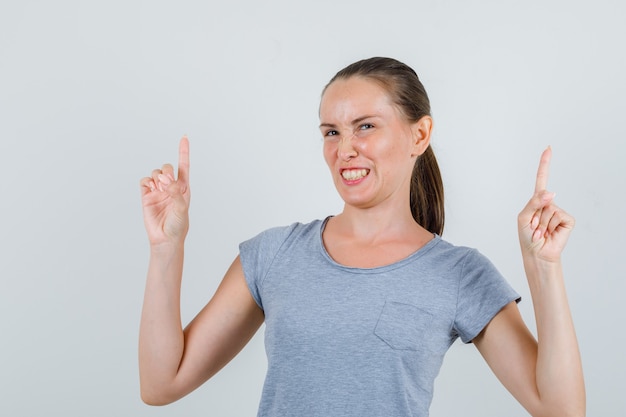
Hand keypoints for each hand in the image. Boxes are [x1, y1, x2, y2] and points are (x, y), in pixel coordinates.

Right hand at [139, 136, 190, 245]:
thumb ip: (177, 195)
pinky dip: (146, 181)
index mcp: (183, 188)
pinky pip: (144, 181)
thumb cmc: (178, 226)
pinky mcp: (146, 196)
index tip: (184, 137)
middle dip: (167, 171)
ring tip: (160, 188)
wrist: (165, 238)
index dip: (183, 151)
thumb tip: (170, 183)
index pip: (183, 165)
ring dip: (157, 176)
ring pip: (155, 173)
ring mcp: (158, 191)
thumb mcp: (182, 210)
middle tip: (167, 183)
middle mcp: (170, 187)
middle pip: (167, 167)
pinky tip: (150, 188)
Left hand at [518, 147, 574, 262]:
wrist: (537, 254)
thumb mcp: (523, 217)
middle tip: (533, 229)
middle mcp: (548, 204)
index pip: (541, 179)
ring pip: (548, 210)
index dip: (545, 164)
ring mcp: (558, 211)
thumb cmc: (527, 237)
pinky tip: (549, 234)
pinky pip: (557, 216)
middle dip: (534, 216)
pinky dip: (549, 227)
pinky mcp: (567, 220)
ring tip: (540, 233)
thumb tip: (552, 193)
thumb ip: (534, 203)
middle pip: (541, 199)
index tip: (548, 148)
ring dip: (541, 224)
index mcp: (536, 201)